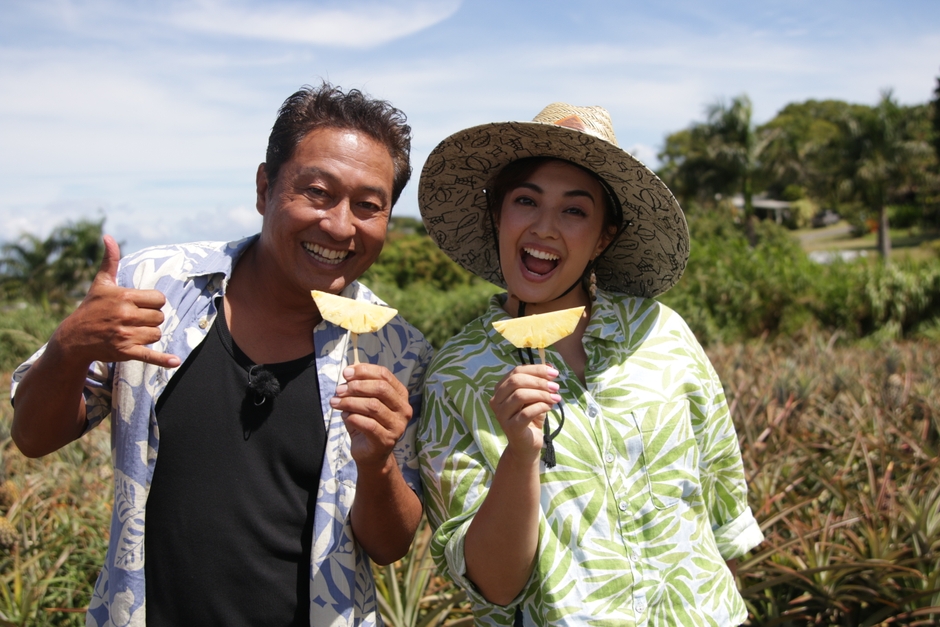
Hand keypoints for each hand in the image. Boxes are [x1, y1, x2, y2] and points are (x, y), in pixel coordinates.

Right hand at [50, 235, 180, 368]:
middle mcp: (125, 315)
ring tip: (132, 332)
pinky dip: (163, 359)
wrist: (74, 337)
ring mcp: (125, 334)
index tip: (140, 306)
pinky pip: (149, 355)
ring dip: (149, 334)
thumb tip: (108, 237)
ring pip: (156, 334)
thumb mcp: (101, 284)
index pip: (159, 299)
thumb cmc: (91, 308)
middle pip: (160, 317)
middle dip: (151, 319)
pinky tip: (175, 361)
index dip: (153, 303)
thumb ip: (110, 261)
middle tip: (135, 320)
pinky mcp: (125, 351)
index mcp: (123, 296)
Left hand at [331, 364, 411, 468]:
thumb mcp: (364, 401)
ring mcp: (398, 426)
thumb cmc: (367, 423)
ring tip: (336, 402)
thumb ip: (359, 386)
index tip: (346, 373)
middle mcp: (403, 409)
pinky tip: (344, 416)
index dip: (364, 371)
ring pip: (373, 406)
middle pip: (381, 389)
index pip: (384, 375)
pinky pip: (368, 424)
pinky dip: (352, 418)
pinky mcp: (387, 440)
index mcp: (400, 395)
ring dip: (350, 402)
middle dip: (356, 386)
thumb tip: (349, 371)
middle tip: (339, 390)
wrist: (371, 455)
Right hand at [489, 364, 560, 463]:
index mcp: (501, 389)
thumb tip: (551, 366)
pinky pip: (526, 413)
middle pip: (516, 381)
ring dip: (542, 394)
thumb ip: (540, 382)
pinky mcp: (511, 427)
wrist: (527, 445)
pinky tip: (550, 407)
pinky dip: (541, 407)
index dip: (536, 369)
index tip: (554, 373)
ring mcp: (501, 415)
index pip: (516, 371)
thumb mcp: (536, 397)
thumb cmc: (531, 418)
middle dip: (539, 381)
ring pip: (520, 395)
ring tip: (555, 398)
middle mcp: (497, 400)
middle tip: (556, 387)